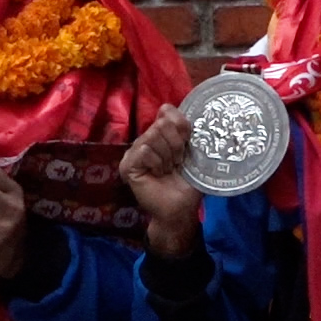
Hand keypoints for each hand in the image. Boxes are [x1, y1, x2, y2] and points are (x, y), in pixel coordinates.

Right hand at [120, 105, 201, 257]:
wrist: (180, 209)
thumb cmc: (187, 183)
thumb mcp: (192, 153)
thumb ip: (185, 131)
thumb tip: (176, 112)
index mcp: (161, 134)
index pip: (167, 111)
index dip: (181, 126)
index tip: (188, 144)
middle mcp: (146, 139)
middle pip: (162, 123)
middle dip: (177, 144)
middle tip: (177, 162)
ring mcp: (134, 151)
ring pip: (153, 135)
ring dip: (168, 156)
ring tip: (168, 170)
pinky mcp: (128, 164)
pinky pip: (145, 150)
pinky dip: (157, 162)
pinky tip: (158, 174)